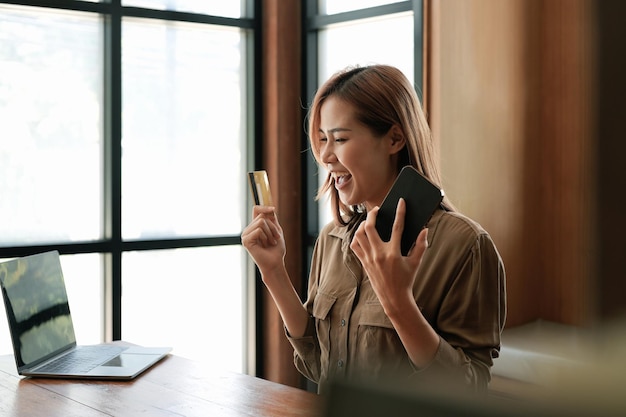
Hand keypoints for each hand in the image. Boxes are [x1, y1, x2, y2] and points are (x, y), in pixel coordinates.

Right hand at [241, 205, 285, 274]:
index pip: (256, 209)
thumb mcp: (276, 230)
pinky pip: (258, 230)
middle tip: (274, 238)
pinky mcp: (246, 240)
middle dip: (272, 226)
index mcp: (255, 226)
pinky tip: (264, 245)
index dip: (264, 207)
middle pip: (262, 216)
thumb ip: (272, 219)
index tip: (273, 209)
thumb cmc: (276, 249)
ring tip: (270, 242)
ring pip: (261, 222)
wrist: (275, 263)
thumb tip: (270, 208)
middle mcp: (248, 230)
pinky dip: (265, 237)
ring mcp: (246, 235)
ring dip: (270, 233)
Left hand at [350, 198, 427, 314]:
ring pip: (359, 235)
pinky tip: (362, 234)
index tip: (401, 202)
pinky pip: (355, 246)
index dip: (400, 212)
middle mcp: (379, 254)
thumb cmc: (406, 280)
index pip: (397, 227)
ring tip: (369, 221)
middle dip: (372, 215)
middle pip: (370, 227)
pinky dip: (357, 237)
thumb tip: (424, 230)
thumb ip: (421, 245)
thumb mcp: (416, 263)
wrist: (394, 298)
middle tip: (377, 210)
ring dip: (362, 225)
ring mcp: (369, 258)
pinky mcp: (363, 263)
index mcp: (394, 253)